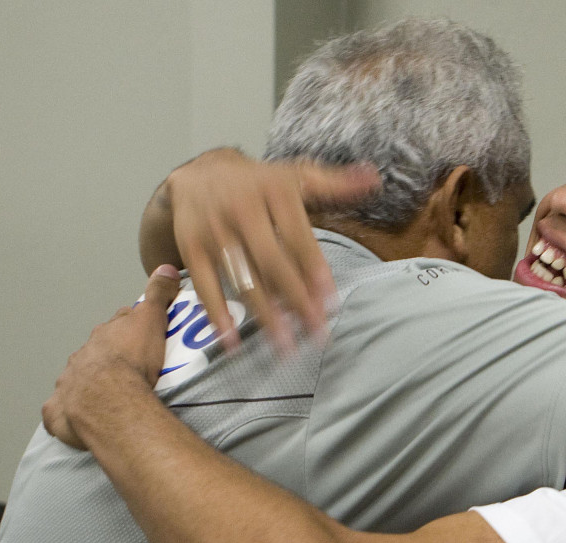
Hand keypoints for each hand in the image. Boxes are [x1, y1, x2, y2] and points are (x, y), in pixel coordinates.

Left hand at [42, 265, 181, 448]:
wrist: (108, 398)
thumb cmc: (132, 361)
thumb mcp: (151, 321)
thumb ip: (157, 295)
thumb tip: (165, 267)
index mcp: (104, 336)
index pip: (117, 326)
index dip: (129, 329)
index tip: (141, 334)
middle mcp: (82, 357)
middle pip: (96, 353)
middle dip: (108, 358)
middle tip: (129, 370)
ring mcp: (68, 384)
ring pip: (78, 380)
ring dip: (89, 385)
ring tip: (109, 397)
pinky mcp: (60, 412)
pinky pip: (61, 412)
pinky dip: (67, 415)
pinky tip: (76, 420)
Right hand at [161, 148, 379, 350]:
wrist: (197, 174)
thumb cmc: (257, 182)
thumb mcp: (295, 176)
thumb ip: (335, 183)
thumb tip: (374, 177)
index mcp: (272, 191)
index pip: (297, 235)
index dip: (313, 268)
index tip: (330, 299)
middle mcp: (241, 210)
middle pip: (271, 261)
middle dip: (295, 300)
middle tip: (315, 331)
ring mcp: (214, 231)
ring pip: (242, 278)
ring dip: (264, 314)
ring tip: (284, 345)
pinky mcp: (191, 249)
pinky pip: (205, 285)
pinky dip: (217, 314)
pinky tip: (232, 341)